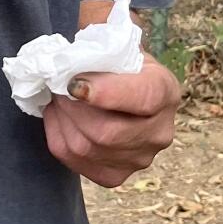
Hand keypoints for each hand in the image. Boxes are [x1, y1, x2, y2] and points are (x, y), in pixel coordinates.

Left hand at [43, 53, 179, 187]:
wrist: (121, 85)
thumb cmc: (115, 62)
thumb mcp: (116, 47)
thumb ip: (98, 54)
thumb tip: (68, 66)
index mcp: (166, 91)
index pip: (142, 98)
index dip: (105, 93)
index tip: (74, 83)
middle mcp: (160, 132)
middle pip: (106, 133)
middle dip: (72, 108)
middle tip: (56, 87)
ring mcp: (141, 159)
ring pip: (87, 148)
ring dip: (61, 121)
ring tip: (57, 99)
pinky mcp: (116, 175)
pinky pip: (75, 162)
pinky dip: (58, 137)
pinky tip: (59, 118)